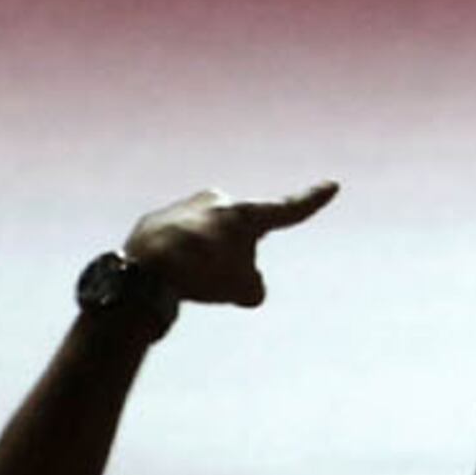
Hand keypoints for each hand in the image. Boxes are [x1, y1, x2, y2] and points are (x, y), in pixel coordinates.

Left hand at [121, 178, 339, 306]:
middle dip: (235, 252)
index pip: (288, 209)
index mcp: (246, 214)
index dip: (312, 200)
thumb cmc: (203, 276)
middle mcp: (217, 202)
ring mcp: (183, 209)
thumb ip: (253, 285)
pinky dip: (175, 258)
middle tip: (220, 281)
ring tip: (188, 283)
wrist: (143, 271)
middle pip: (239, 231)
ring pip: (205, 236)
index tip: (332, 185)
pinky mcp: (153, 222)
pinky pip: (174, 241)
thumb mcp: (242, 289)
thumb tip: (247, 286)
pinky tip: (164, 277)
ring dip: (202, 256)